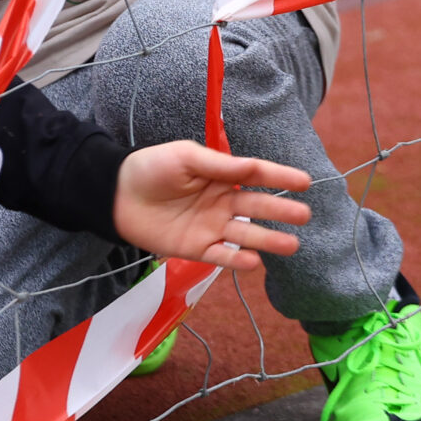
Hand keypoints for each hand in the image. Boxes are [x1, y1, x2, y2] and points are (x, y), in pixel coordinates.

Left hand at [112, 142, 311, 271]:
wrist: (115, 195)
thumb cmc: (151, 168)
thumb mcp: (186, 157)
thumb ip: (219, 165)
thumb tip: (253, 167)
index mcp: (221, 176)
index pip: (257, 175)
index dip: (281, 178)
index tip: (304, 182)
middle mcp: (221, 202)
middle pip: (257, 207)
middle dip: (281, 211)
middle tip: (304, 215)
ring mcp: (210, 227)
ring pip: (245, 235)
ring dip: (268, 240)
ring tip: (292, 245)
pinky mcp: (196, 249)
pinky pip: (221, 256)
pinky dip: (237, 261)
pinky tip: (254, 262)